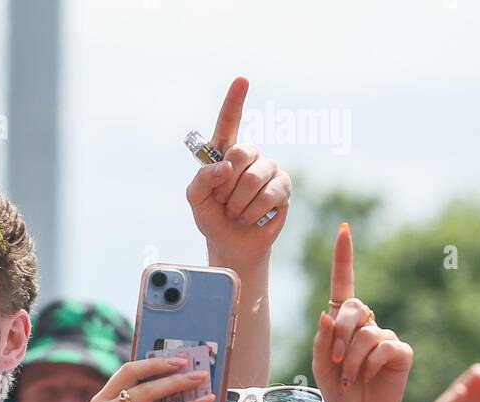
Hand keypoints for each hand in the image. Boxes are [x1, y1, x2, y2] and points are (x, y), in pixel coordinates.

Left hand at [186, 77, 290, 266]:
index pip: (229, 122)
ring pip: (252, 179)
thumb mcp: (197, 200)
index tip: (242, 80)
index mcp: (226, 152)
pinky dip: (252, 212)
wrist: (232, 244)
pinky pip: (267, 195)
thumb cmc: (213, 217)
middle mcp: (249, 155)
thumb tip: (226, 166)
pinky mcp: (283, 186)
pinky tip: (251, 217)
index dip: (235, 100)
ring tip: (236, 212)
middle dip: (226, 185)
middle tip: (223, 201)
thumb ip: (202, 179)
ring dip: (237, 204)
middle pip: (240, 153)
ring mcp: (269, 168)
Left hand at [313, 223, 411, 401]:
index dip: (344, 258)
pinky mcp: (401, 351)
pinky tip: (368, 378)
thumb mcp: (321, 365)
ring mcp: (386, 336)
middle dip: (340, 333)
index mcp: (345, 323)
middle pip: (353, 307)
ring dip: (351, 361)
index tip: (344, 230)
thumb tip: (326, 313)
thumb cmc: (337, 390)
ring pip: (366, 334)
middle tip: (336, 360)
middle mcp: (368, 323)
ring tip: (350, 379)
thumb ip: (322, 339)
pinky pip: (383, 347)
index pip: (344, 285)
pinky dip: (369, 366)